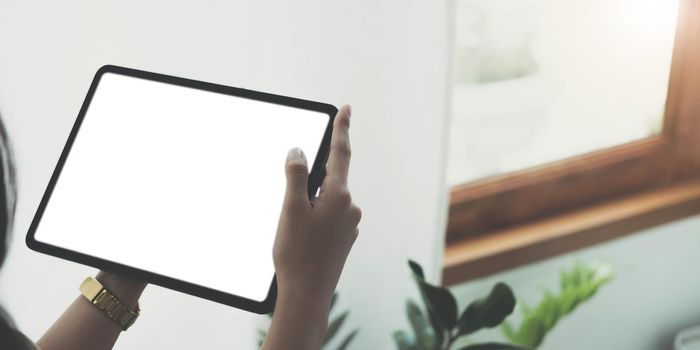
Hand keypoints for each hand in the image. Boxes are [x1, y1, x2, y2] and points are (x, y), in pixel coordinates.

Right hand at [273, 104, 361, 305]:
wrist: (308, 296)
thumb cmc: (297, 254)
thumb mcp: (290, 210)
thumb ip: (295, 176)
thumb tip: (298, 152)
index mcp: (340, 196)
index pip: (341, 153)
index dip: (342, 128)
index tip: (346, 108)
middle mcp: (350, 208)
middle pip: (330, 179)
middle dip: (310, 181)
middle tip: (291, 206)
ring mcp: (349, 225)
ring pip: (327, 200)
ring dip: (310, 203)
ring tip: (292, 230)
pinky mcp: (344, 239)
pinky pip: (328, 217)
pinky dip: (314, 217)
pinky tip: (300, 237)